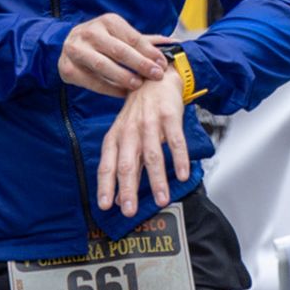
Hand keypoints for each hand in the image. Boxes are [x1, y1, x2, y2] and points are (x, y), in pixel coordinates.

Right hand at [58, 14, 167, 97]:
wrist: (68, 44)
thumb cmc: (104, 41)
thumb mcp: (122, 36)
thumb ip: (146, 41)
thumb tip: (173, 43)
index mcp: (107, 21)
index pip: (132, 37)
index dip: (149, 51)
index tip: (163, 63)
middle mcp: (89, 32)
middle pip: (118, 50)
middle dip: (140, 64)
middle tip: (156, 75)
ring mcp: (76, 49)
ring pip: (102, 65)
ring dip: (123, 76)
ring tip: (138, 85)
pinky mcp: (67, 68)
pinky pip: (91, 80)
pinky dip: (108, 88)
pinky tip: (122, 93)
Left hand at [97, 68, 187, 215]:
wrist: (155, 78)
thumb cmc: (139, 112)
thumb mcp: (124, 136)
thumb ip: (122, 166)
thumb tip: (116, 199)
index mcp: (116, 137)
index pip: (107, 165)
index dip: (106, 185)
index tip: (106, 206)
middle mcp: (130, 131)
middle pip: (128, 163)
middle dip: (129, 189)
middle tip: (131, 210)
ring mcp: (150, 123)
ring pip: (152, 155)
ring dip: (157, 179)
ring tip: (162, 199)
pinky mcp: (169, 116)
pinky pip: (175, 141)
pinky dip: (179, 158)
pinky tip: (183, 175)